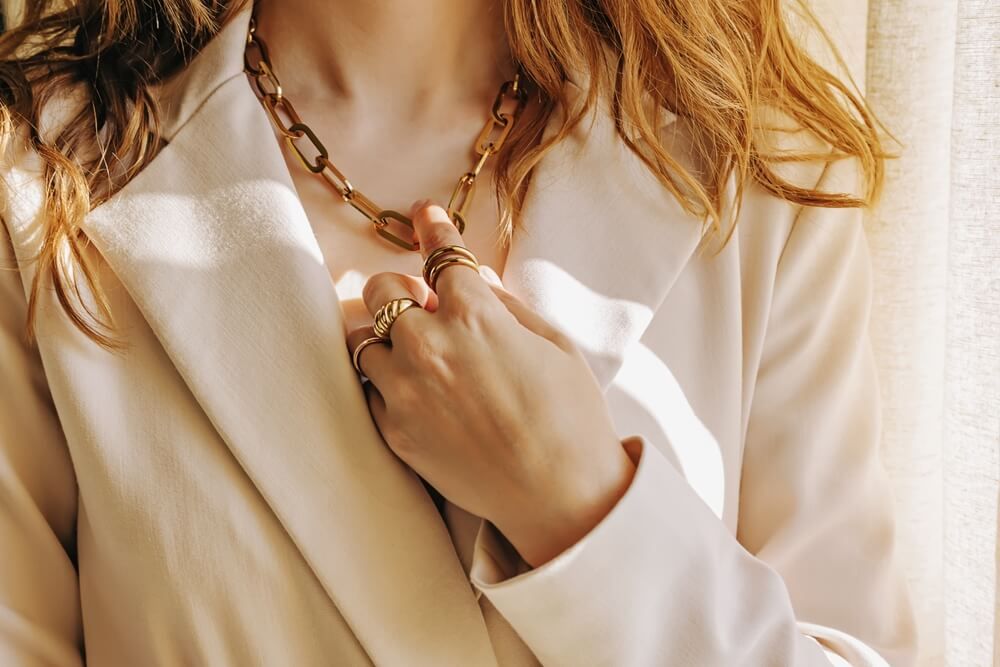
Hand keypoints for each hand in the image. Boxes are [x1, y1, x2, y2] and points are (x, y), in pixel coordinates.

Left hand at [346, 201, 635, 566]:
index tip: (425, 215)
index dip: (433, 229)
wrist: (561, 496)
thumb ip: (507, 306)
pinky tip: (415, 394)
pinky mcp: (394, 432)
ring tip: (415, 354)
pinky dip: (385, 383)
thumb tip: (476, 282)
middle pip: (383, 289)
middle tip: (424, 305)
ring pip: (362, 341)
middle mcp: (428, 346)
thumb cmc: (573, 417)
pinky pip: (369, 391)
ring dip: (386, 338)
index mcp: (474, 316)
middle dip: (401, 289)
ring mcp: (404, 391)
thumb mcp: (555, 345)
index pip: (441, 255)